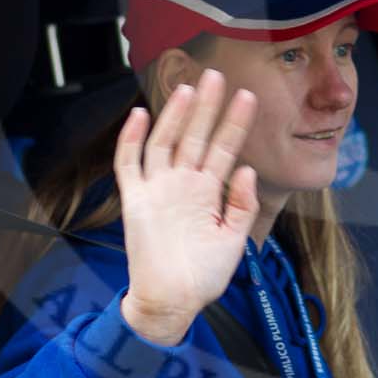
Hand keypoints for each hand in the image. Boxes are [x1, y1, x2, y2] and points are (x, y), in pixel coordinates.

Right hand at [114, 69, 258, 345]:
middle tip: (218, 75)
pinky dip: (131, 139)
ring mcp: (158, 189)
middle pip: (196, 136)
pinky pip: (129, 164)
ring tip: (189, 88)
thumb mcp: (234, 240)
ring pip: (165, 142)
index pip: (224, 148)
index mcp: (208, 191)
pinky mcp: (135, 200)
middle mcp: (183, 183)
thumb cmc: (203, 276)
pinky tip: (139, 114)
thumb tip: (246, 168)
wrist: (172, 303)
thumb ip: (241, 205)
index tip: (248, 97)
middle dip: (207, 107)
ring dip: (175, 116)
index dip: (235, 123)